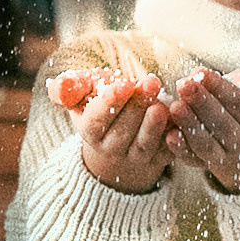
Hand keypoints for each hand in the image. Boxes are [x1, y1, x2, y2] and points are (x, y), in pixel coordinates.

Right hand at [68, 71, 170, 194]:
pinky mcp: (160, 158)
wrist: (122, 130)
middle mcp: (111, 149)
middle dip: (136, 107)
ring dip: (154, 126)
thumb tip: (59, 88)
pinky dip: (174, 139)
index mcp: (90, 131)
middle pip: (122, 132)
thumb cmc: (102, 102)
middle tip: (151, 82)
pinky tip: (180, 121)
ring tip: (162, 105)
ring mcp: (136, 158)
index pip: (95, 122)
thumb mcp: (83, 91)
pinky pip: (168, 153)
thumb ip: (69, 87)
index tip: (123, 84)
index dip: (108, 104)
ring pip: (144, 145)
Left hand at [166, 66, 239, 193]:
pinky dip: (182, 149)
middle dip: (201, 103)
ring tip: (175, 106)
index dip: (219, 88)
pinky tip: (170, 135)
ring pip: (206, 144)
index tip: (200, 72)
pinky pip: (194, 160)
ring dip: (189, 125)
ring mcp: (225, 158)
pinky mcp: (206, 165)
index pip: (239, 104)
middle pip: (222, 124)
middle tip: (183, 84)